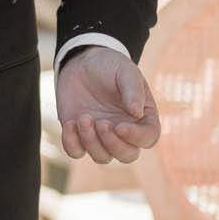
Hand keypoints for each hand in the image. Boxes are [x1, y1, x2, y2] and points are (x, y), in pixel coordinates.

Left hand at [57, 46, 160, 163]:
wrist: (82, 62)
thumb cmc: (110, 66)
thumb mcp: (125, 71)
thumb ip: (133, 90)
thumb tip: (137, 114)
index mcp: (143, 117)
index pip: (148, 138)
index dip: (136, 138)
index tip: (120, 126)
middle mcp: (124, 132)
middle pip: (127, 155)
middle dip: (113, 145)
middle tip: (101, 122)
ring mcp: (101, 136)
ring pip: (102, 157)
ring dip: (91, 141)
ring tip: (83, 117)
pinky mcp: (79, 135)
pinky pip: (76, 152)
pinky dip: (71, 143)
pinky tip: (70, 122)